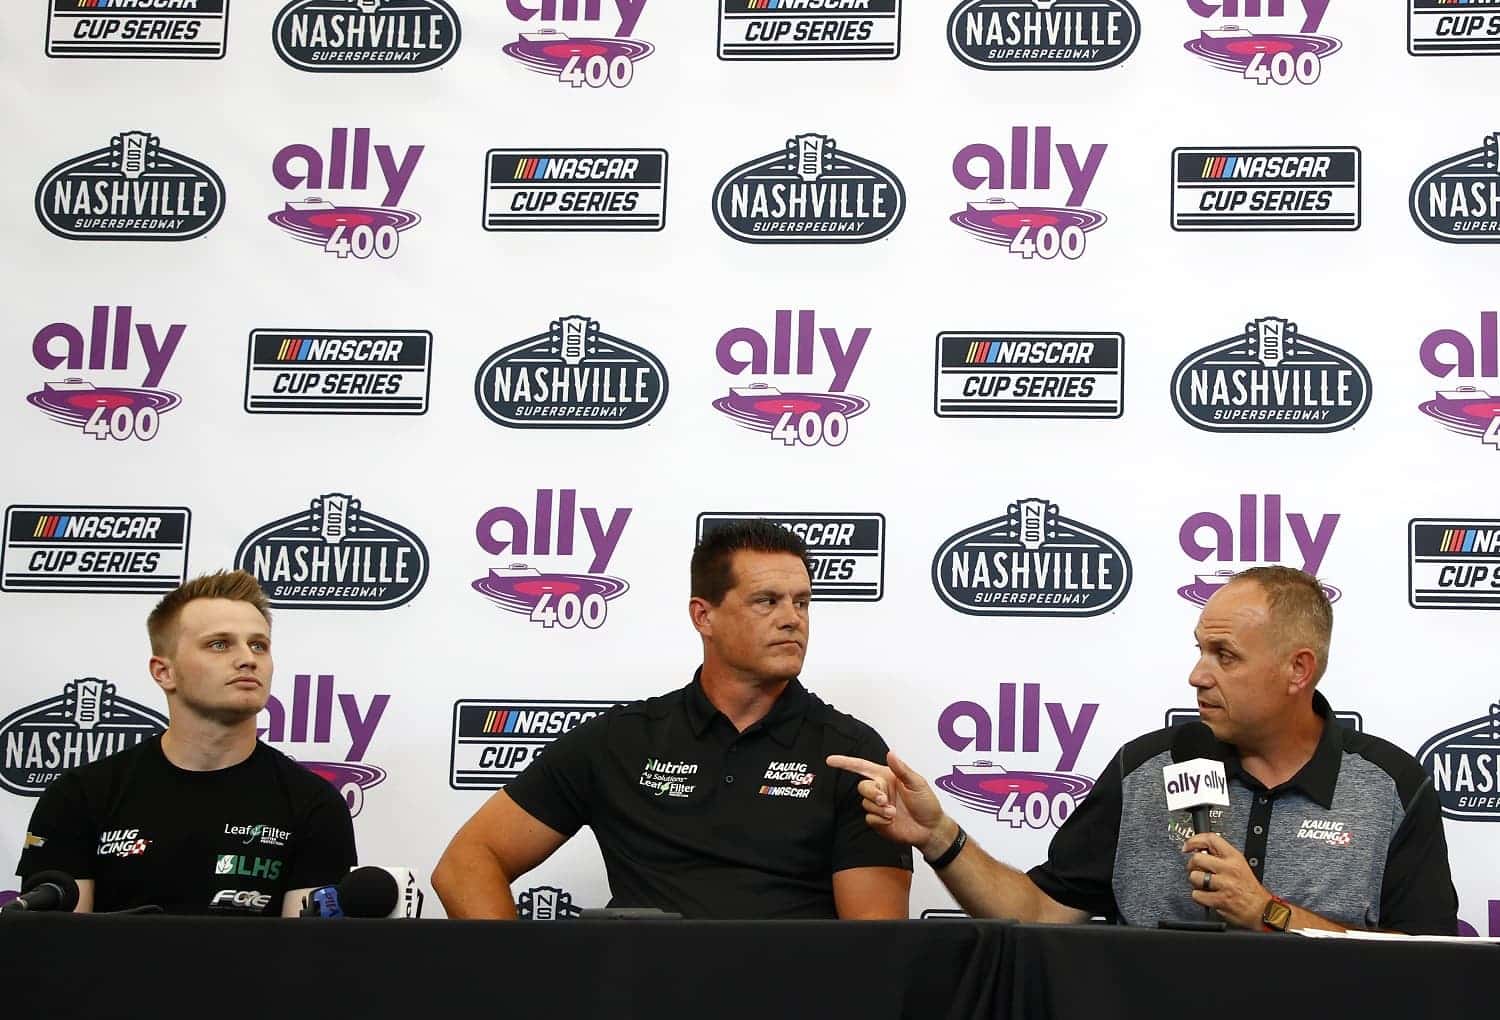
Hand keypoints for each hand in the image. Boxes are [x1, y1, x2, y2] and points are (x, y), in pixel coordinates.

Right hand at [827, 751, 949, 856]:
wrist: (930, 829)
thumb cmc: (927, 803)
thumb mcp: (917, 783)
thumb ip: (902, 769)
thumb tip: (891, 753)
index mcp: (887, 777)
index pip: (862, 767)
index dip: (845, 763)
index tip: (830, 760)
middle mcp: (881, 790)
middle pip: (862, 787)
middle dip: (872, 793)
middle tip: (886, 800)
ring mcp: (878, 806)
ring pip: (865, 803)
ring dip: (879, 809)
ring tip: (894, 813)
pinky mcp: (877, 821)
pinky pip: (869, 818)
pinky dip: (880, 820)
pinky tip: (892, 821)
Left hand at [1183, 832, 1272, 929]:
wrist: (1262, 910)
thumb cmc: (1249, 888)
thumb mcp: (1239, 864)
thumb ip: (1221, 856)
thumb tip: (1199, 849)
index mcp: (1234, 857)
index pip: (1211, 839)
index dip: (1194, 841)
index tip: (1187, 846)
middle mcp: (1229, 869)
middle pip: (1197, 858)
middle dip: (1193, 866)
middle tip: (1198, 871)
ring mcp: (1224, 884)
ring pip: (1194, 877)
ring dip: (1196, 882)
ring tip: (1205, 885)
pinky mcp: (1220, 899)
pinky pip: (1197, 895)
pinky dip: (1199, 897)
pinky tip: (1207, 896)